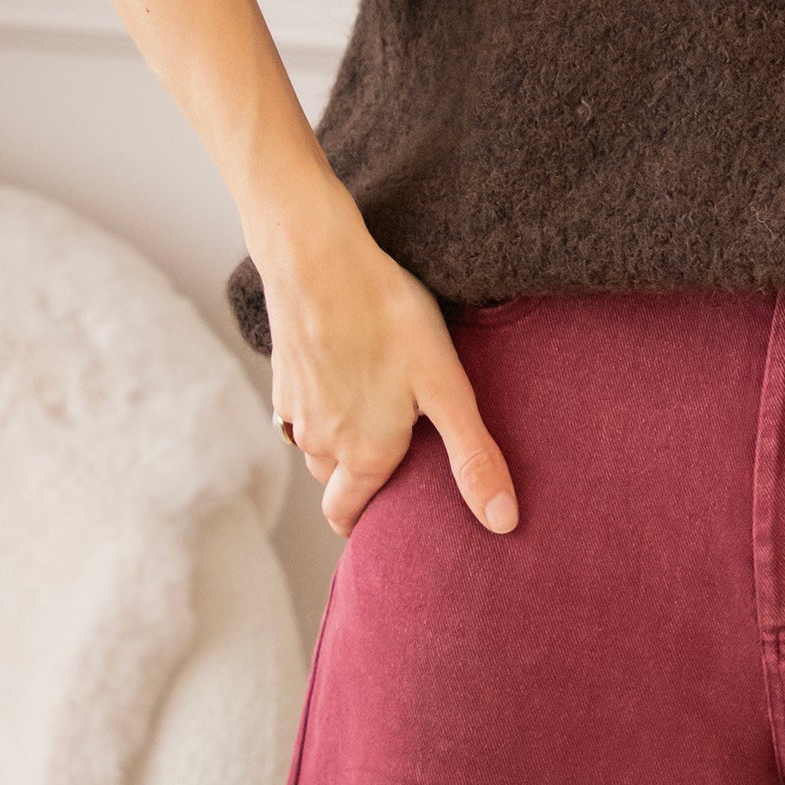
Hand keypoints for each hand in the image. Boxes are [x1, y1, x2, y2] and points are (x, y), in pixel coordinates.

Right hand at [255, 193, 519, 541]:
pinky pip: (301, 411)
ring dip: (339, 445)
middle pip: (334, 483)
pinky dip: (321, 408)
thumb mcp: (446, 388)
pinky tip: (347, 378)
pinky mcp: (281, 376)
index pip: (347, 516)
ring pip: (316, 447)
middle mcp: (320, 443)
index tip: (381, 523)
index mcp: (362, 455)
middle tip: (390, 469)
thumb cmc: (388, 319)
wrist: (317, 261)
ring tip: (375, 420)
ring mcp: (294, 410)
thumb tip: (503, 523)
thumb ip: (473, 457)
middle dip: (356, 486)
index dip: (364, 524)